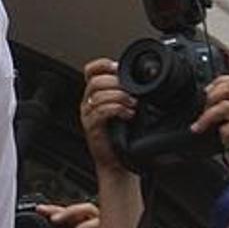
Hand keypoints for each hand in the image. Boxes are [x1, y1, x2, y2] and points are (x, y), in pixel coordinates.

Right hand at [79, 59, 135, 173]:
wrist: (118, 162)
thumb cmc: (123, 136)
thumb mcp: (125, 108)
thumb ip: (126, 92)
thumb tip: (140, 78)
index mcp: (95, 94)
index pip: (91, 70)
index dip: (103, 65)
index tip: (118, 68)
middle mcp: (88, 103)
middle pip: (95, 81)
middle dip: (116, 83)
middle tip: (131, 91)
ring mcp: (88, 115)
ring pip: (98, 95)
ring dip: (119, 97)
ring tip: (133, 105)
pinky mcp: (91, 127)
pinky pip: (101, 111)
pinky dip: (117, 110)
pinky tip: (128, 114)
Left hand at [191, 75, 228, 168]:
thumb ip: (226, 115)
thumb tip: (205, 105)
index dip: (219, 82)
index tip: (206, 92)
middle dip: (213, 95)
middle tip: (204, 110)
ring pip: (224, 106)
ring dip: (207, 117)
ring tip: (200, 128)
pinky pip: (227, 127)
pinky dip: (223, 139)